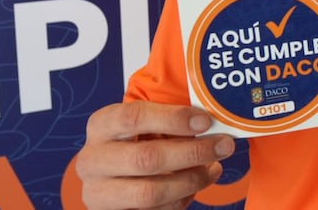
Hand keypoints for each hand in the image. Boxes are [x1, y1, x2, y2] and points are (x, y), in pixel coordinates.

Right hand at [76, 101, 234, 208]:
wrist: (112, 177)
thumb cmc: (137, 141)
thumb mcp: (148, 124)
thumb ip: (172, 122)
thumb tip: (213, 125)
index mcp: (101, 125)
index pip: (135, 117)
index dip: (173, 119)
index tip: (205, 121)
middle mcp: (92, 160)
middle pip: (146, 158)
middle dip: (192, 153)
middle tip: (224, 146)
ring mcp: (97, 194)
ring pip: (150, 192)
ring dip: (191, 181)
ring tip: (213, 168)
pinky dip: (179, 202)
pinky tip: (194, 188)